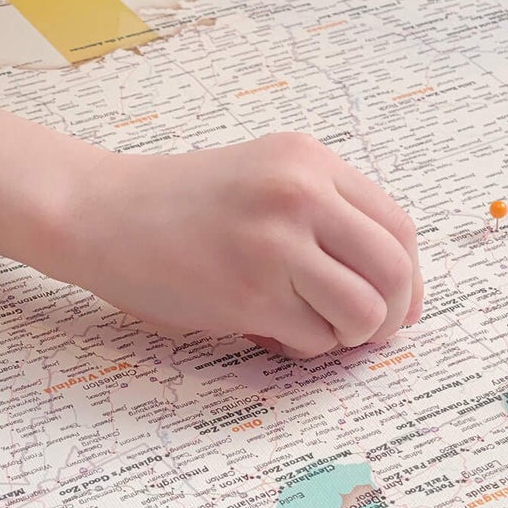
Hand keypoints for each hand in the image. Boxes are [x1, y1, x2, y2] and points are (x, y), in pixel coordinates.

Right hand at [57, 133, 423, 359]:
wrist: (100, 213)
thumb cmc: (178, 204)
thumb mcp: (264, 176)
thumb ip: (325, 212)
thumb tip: (392, 286)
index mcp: (309, 160)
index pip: (398, 225)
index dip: (407, 277)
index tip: (397, 304)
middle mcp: (300, 193)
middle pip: (394, 270)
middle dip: (391, 315)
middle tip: (367, 332)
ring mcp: (276, 243)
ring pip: (363, 312)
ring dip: (346, 335)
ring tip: (311, 328)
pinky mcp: (250, 292)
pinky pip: (315, 338)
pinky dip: (304, 347)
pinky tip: (272, 331)